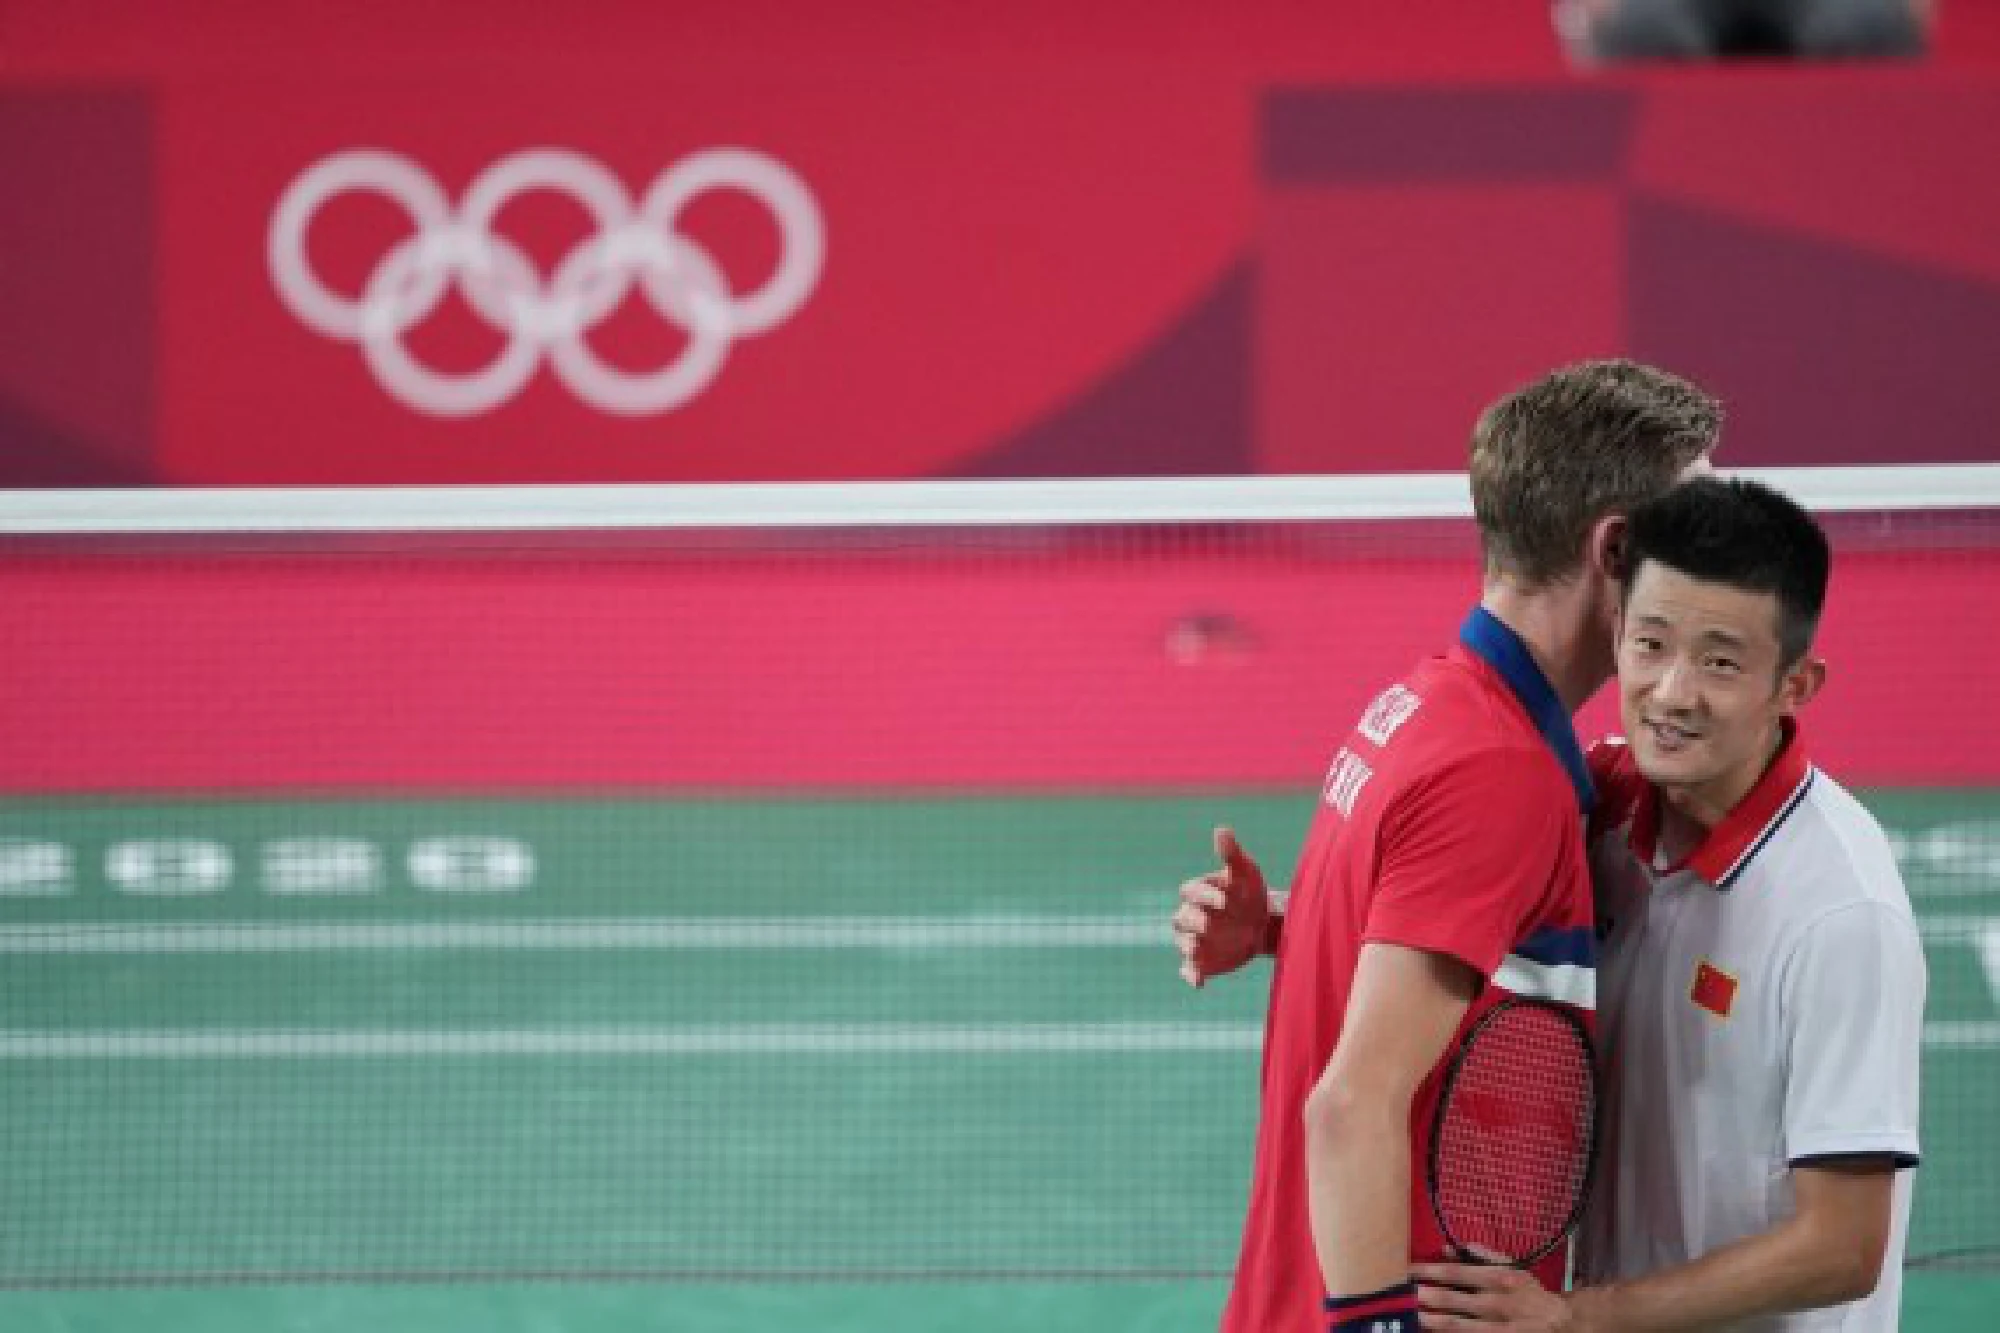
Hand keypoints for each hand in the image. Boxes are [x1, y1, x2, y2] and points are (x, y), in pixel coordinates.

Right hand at [1172, 826, 1269, 986]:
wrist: (1262, 924)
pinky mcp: (1201, 962)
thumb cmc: (1250, 893)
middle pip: (1181, 918)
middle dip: (1194, 921)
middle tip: (1209, 925)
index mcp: (1198, 892)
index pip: (1191, 891)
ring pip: (1183, 943)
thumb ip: (1232, 854)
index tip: (1224, 899)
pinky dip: (1191, 975)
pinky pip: (1189, 970)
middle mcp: (1191, 915)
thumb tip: (1222, 829)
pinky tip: (1198, 983)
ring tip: (1195, 951)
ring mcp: (1194, 939)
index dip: (1205, 895)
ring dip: (1188, 947)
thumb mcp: (1246, 872)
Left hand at [1414, 1263, 1575, 1332]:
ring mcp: (1499, 1328)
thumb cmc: (1529, 1291)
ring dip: (1434, 1322)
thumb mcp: (1511, 1266)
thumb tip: (1449, 1248)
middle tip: (1405, 1295)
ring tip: (1415, 1317)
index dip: (1431, 1271)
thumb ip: (1481, 1256)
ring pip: (1459, 1326)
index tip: (1411, 1270)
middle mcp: (1498, 1304)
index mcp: (1499, 1279)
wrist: (1559, 1323)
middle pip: (1454, 1301)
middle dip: (1427, 1298)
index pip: (1457, 1273)